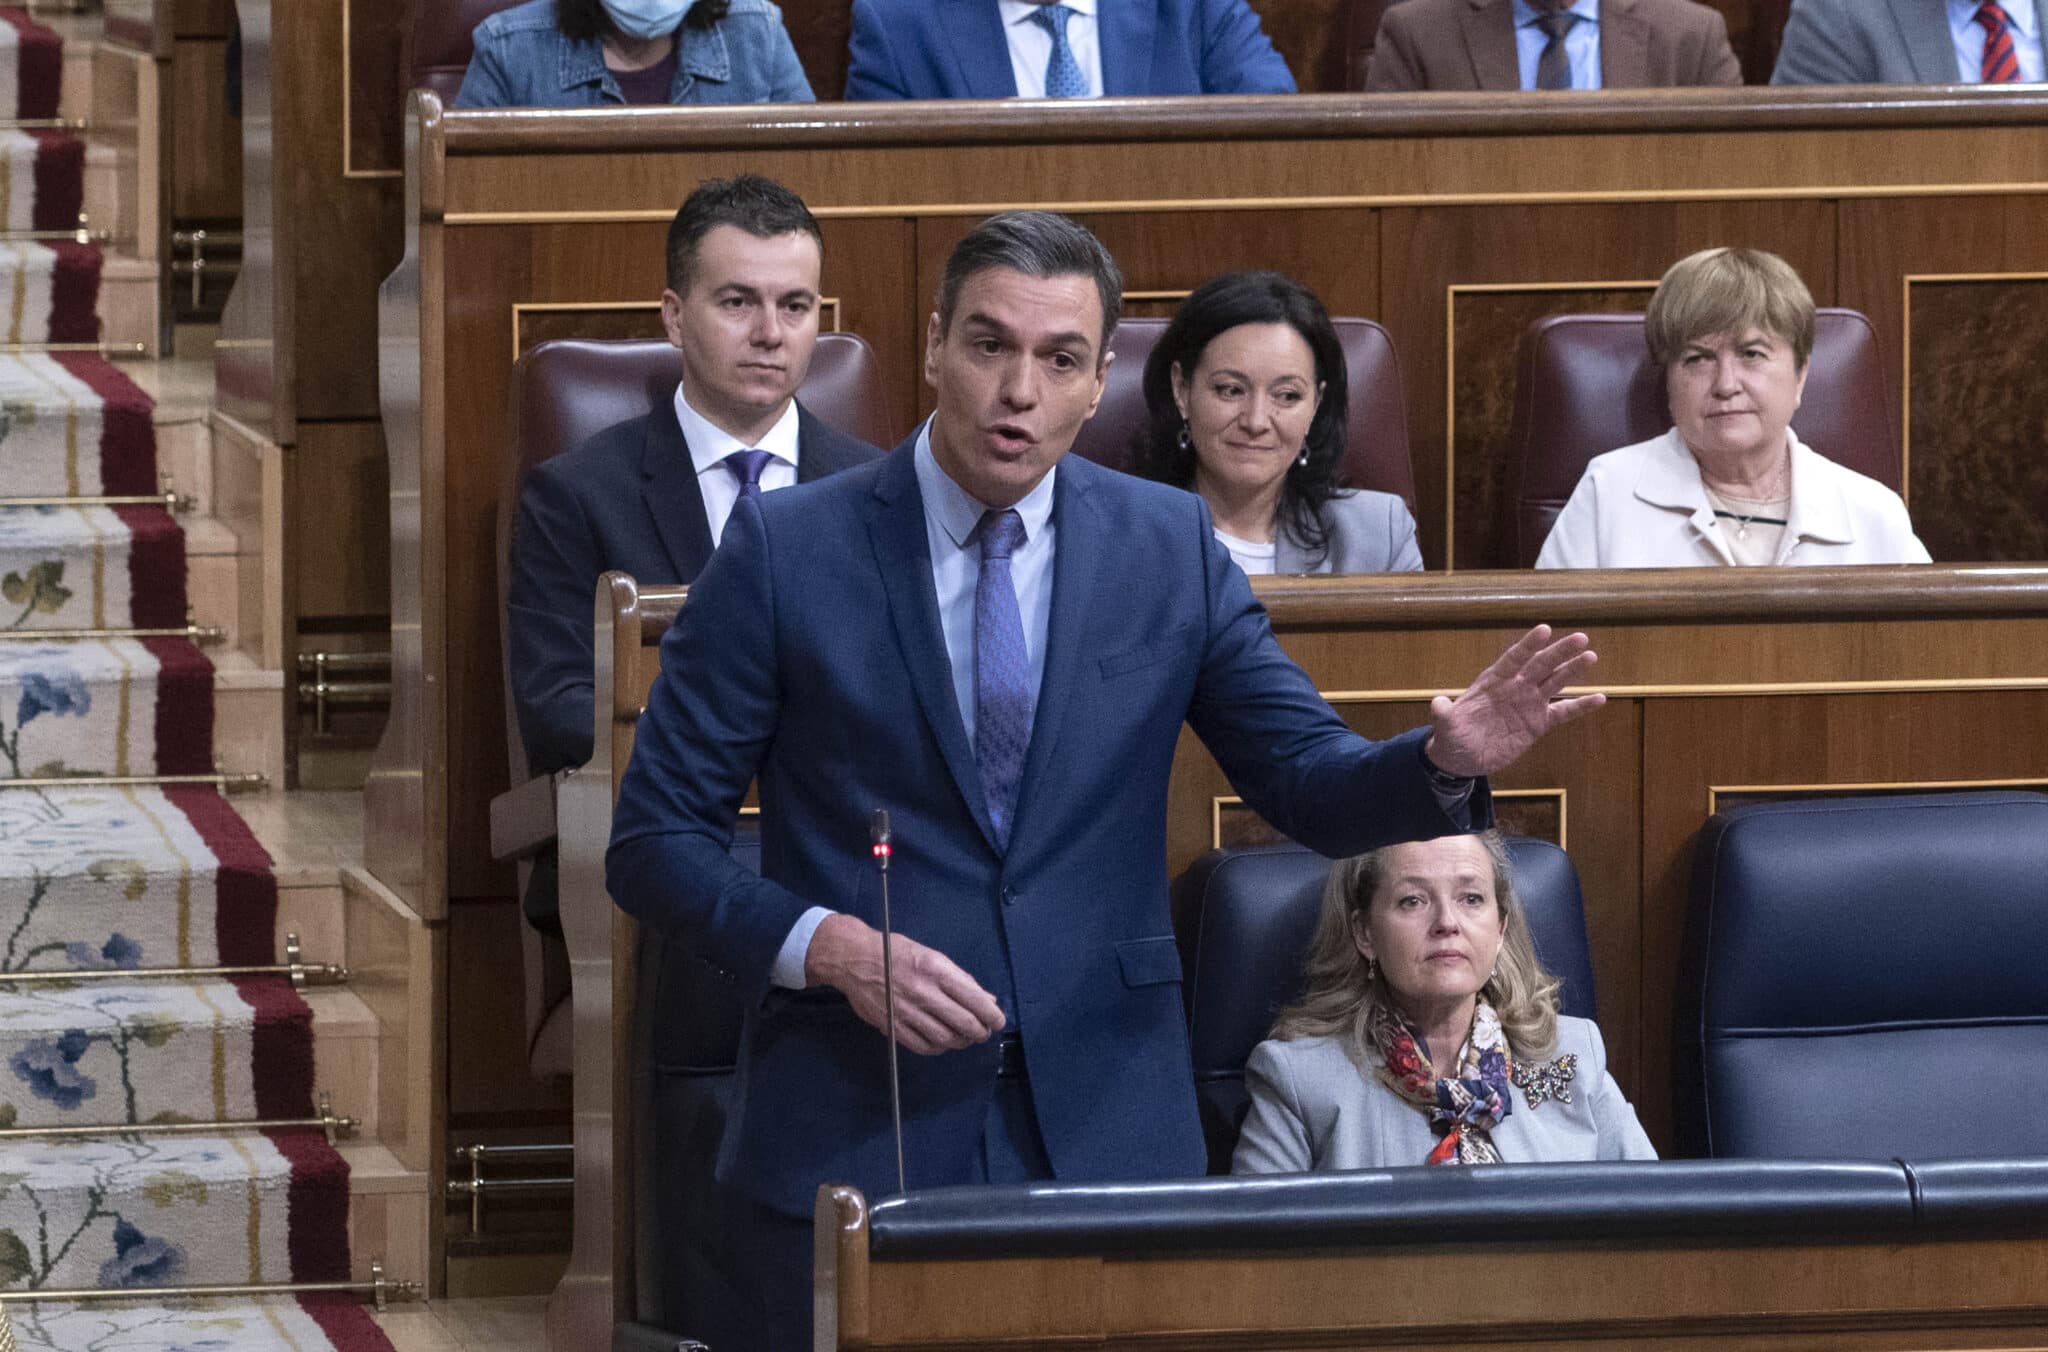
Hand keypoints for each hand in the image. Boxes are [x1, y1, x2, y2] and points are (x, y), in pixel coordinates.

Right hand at [804, 913, 1004, 1055]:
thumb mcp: (933, 957)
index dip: (992, 1016)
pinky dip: (938, 1048)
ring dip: (961, 1041)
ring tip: (965, 1037)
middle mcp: (924, 993)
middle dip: (980, 1032)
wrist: (855, 959)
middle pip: (964, 1023)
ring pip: (946, 1038)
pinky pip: (923, 1046)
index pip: (975, 1000)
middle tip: (983, 1032)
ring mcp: (907, 1012)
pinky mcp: (893, 1026)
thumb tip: (986, 999)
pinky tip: (942, 1041)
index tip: (998, 1021)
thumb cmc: (897, 952)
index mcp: (937, 970)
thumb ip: (960, 980)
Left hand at [1424, 624, 1604, 778]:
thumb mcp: (1445, 725)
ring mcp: (1528, 704)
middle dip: (1559, 652)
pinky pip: (1562, 712)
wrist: (1463, 757)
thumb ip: (1444, 713)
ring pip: (1554, 682)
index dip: (1528, 645)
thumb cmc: (1452, 735)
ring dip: (1572, 670)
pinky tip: (1600, 698)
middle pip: (1540, 665)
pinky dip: (1580, 706)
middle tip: (1581, 638)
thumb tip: (1437, 704)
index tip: (1544, 629)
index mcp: (1493, 681)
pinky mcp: (1538, 723)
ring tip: (1591, 656)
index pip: (1514, 658)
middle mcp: (1515, 687)